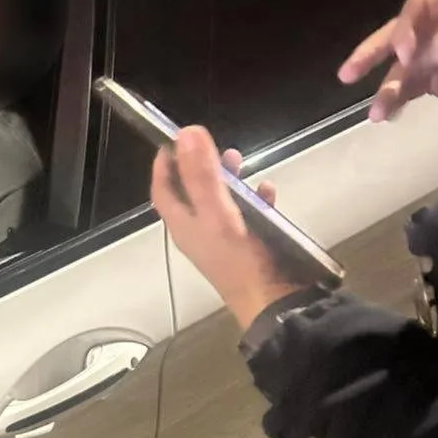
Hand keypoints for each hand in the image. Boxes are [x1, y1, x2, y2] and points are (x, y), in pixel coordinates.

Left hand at [151, 127, 301, 329]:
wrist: (274, 304)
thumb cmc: (240, 260)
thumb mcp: (218, 213)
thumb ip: (202, 175)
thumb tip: (186, 133)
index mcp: (183, 226)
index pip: (163, 191)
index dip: (164, 164)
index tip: (172, 138)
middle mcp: (198, 233)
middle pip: (192, 193)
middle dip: (201, 166)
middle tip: (217, 146)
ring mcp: (223, 240)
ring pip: (220, 201)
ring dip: (229, 180)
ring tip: (242, 161)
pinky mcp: (248, 246)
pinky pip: (248, 215)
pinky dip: (256, 199)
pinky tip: (269, 190)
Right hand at [339, 0, 437, 120]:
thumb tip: (430, 46)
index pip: (422, 5)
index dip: (407, 27)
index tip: (406, 54)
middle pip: (403, 32)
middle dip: (375, 51)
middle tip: (348, 72)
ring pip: (404, 68)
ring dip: (387, 89)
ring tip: (376, 114)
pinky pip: (411, 89)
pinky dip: (396, 101)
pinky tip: (385, 115)